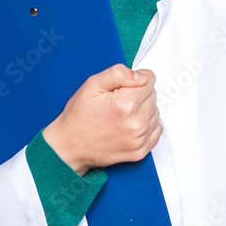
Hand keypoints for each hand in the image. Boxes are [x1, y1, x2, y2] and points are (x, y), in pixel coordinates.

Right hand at [42, 64, 161, 174]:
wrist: (69, 146)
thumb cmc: (79, 116)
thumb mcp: (92, 85)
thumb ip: (118, 73)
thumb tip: (141, 76)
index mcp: (126, 104)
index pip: (149, 80)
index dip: (135, 79)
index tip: (123, 86)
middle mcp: (136, 123)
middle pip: (153, 95)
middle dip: (139, 94)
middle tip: (118, 101)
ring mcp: (139, 139)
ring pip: (155, 112)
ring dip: (143, 109)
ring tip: (122, 114)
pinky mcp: (140, 151)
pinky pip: (156, 129)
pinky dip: (147, 125)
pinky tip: (130, 125)